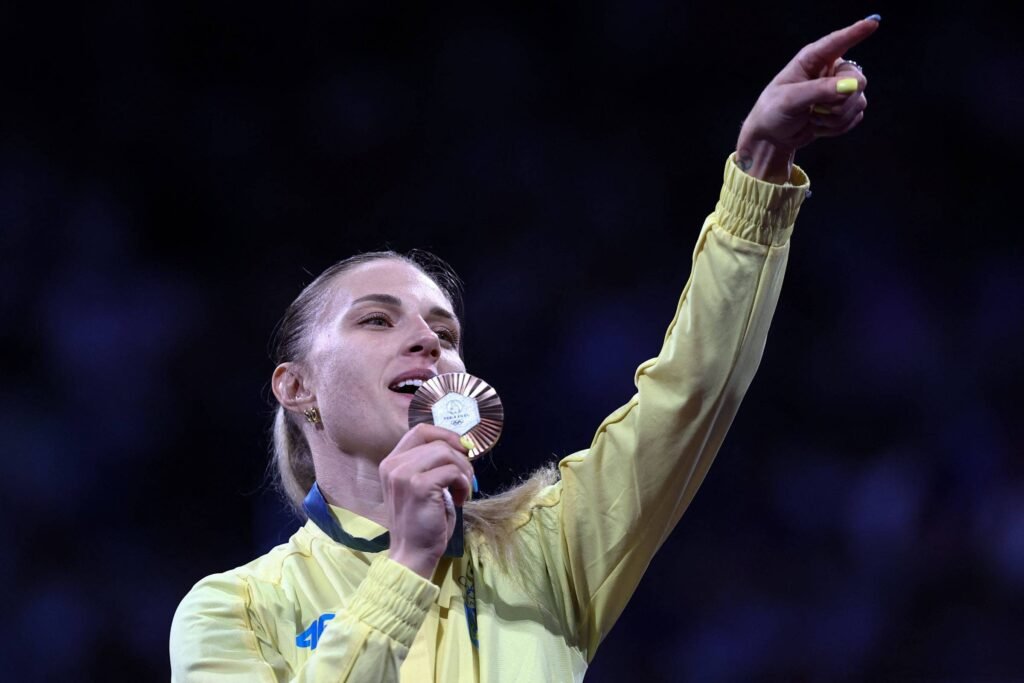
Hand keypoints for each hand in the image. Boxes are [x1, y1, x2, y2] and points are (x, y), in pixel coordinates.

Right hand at [380, 423, 474, 577]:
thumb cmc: (421, 522)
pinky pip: (452, 471)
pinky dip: (462, 483)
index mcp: (391, 462)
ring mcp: (404, 475)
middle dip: (460, 457)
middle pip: (437, 441)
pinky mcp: (419, 486)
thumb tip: (461, 445)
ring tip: (462, 490)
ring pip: (446, 453)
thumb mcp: (421, 485)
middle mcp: (393, 465)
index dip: (446, 434)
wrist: (412, 553)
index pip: (420, 430)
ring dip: (463, 470)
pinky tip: (460, 499)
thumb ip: (431, 464)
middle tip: (465, 478)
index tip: (462, 449)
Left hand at [736, 16, 879, 182]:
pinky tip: (819, 126)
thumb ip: (820, 91)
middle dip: (841, 99)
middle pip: (858, 79)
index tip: (874, 22)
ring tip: (813, 118)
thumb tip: (851, 86)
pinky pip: (856, 115)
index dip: (857, 31)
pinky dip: (838, 126)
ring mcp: (838, 89)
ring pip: (859, 99)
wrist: (773, 137)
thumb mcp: (790, 100)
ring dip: (837, 117)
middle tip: (817, 109)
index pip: (838, 42)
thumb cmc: (773, 112)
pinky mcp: (843, 107)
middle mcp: (829, 70)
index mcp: (812, 60)